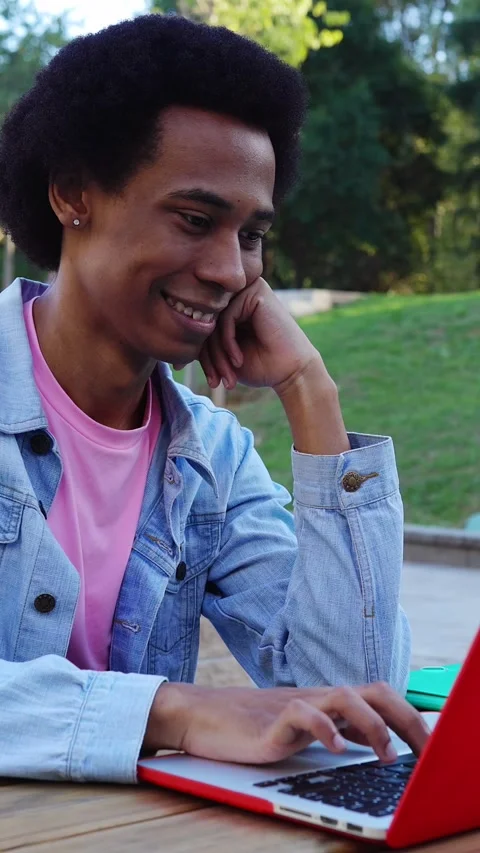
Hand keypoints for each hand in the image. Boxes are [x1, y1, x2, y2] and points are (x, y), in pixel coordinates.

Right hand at [143, 682, 429, 764]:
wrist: (199, 714)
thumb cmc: (249, 723)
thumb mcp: (301, 726)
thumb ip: (335, 729)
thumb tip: (375, 743)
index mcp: (326, 700)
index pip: (379, 696)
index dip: (408, 716)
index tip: (427, 744)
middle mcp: (316, 698)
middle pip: (372, 690)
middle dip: (404, 718)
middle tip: (421, 750)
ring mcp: (294, 707)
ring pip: (344, 697)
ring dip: (371, 725)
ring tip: (383, 754)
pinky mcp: (271, 722)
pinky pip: (302, 716)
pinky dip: (324, 731)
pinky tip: (336, 751)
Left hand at [198, 278, 324, 392]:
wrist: (291, 373)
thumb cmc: (259, 365)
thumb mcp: (219, 354)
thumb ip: (199, 342)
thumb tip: (165, 342)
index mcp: (226, 304)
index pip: (196, 322)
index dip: (193, 351)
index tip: (189, 372)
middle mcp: (235, 293)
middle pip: (202, 320)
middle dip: (205, 355)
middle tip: (213, 381)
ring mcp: (246, 289)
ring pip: (212, 319)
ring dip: (216, 353)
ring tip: (225, 375)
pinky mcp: (255, 292)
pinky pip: (225, 317)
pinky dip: (227, 342)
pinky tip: (237, 359)